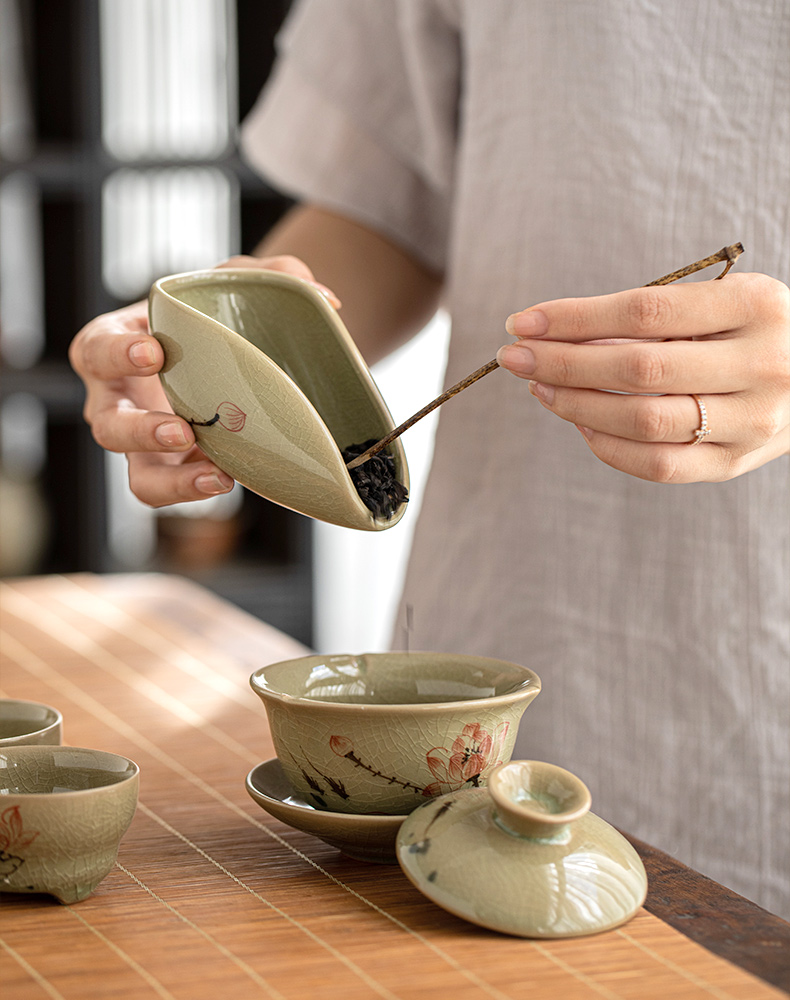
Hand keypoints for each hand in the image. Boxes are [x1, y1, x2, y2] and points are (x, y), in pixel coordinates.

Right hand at [69, 255, 339, 506]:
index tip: (154, 352)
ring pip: (141, 479)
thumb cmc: (206, 314)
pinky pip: (176, 493)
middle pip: (108, 427)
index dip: (118, 353)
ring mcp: (142, 446)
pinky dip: (202, 489)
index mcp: (113, 346)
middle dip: (141, 432)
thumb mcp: (230, 283)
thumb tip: (327, 298)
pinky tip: (234, 479)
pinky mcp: (172, 472)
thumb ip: (270, 277)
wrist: (223, 355)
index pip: (96, 349)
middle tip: (183, 429)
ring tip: (217, 476)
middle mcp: (116, 402)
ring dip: (175, 482)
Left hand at [496, 272, 789, 482]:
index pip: (646, 312)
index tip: (524, 321)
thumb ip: (653, 318)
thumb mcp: (719, 302)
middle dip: (562, 363)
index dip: (575, 317)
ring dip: (576, 405)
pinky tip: (579, 422)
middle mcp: (761, 366)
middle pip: (638, 369)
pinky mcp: (736, 463)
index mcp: (755, 307)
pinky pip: (658, 465)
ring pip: (644, 422)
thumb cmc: (750, 331)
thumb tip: (559, 337)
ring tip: (540, 388)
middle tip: (515, 357)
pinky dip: (608, 446)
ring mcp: (753, 422)